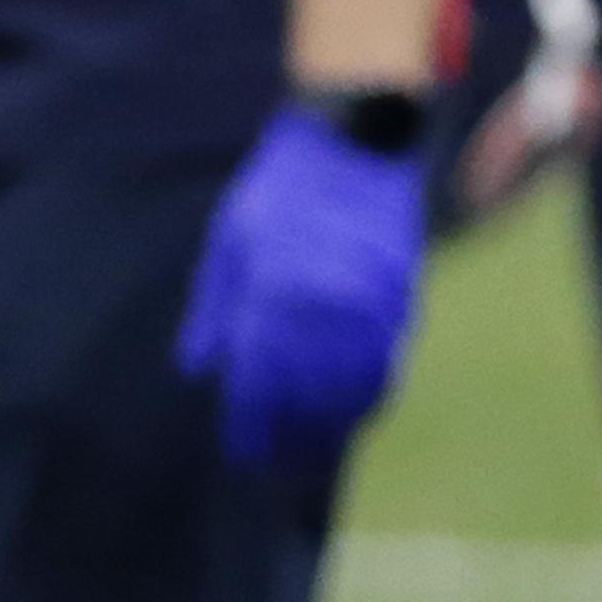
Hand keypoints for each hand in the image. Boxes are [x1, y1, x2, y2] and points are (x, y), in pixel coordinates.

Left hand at [173, 109, 424, 469]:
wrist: (357, 140)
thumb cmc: (282, 189)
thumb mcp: (230, 240)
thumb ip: (216, 308)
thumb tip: (199, 369)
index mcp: (270, 289)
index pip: (259, 383)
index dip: (251, 426)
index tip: (245, 452)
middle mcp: (321, 302)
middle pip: (305, 396)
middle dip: (291, 436)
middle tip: (279, 462)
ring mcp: (368, 301)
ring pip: (351, 387)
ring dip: (333, 425)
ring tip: (316, 448)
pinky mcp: (402, 295)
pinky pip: (387, 362)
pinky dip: (370, 395)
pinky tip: (355, 411)